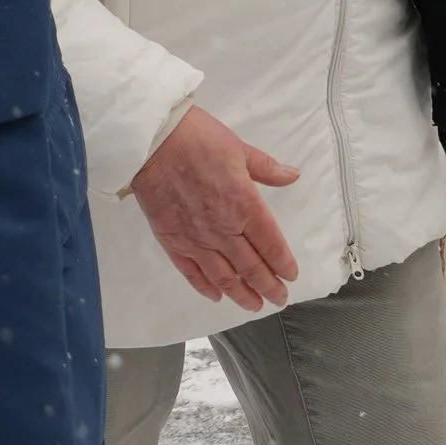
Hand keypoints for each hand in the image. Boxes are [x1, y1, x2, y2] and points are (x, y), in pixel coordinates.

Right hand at [129, 104, 300, 311]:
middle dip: (268, 286)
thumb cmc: (197, 139)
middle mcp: (223, 229)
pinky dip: (205, 286)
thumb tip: (293, 175)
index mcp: (245, 206)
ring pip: (224, 276)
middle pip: (251, 267)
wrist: (151, 142)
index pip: (271, 244)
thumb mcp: (239, 149)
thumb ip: (267, 169)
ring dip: (241, 294)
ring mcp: (196, 239)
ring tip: (254, 305)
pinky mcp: (172, 241)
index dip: (283, 263)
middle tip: (279, 299)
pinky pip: (191, 272)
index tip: (291, 276)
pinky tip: (216, 295)